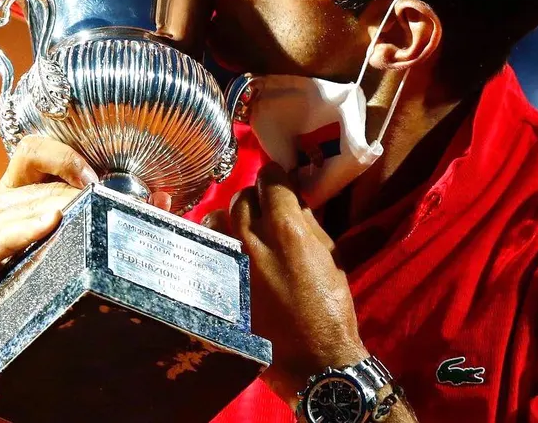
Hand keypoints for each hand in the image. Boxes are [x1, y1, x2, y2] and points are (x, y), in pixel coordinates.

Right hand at [0, 135, 171, 362]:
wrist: (23, 330)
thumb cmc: (61, 274)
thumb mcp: (94, 238)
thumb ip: (126, 214)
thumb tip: (163, 198)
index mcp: (23, 188)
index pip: (31, 150)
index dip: (60, 157)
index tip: (92, 181)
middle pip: (28, 188)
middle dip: (65, 199)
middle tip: (96, 213)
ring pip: (1, 212)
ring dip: (38, 217)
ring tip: (66, 225)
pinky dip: (12, 236)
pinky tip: (42, 229)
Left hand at [202, 163, 368, 403]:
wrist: (313, 360)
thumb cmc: (330, 307)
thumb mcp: (330, 255)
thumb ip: (308, 222)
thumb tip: (291, 199)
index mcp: (286, 230)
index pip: (270, 179)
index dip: (276, 176)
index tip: (278, 181)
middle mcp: (251, 240)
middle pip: (241, 196)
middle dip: (255, 198)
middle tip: (264, 210)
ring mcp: (229, 264)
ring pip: (216, 219)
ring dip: (229, 220)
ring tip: (241, 232)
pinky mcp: (216, 286)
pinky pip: (207, 251)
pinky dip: (216, 246)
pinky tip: (227, 254)